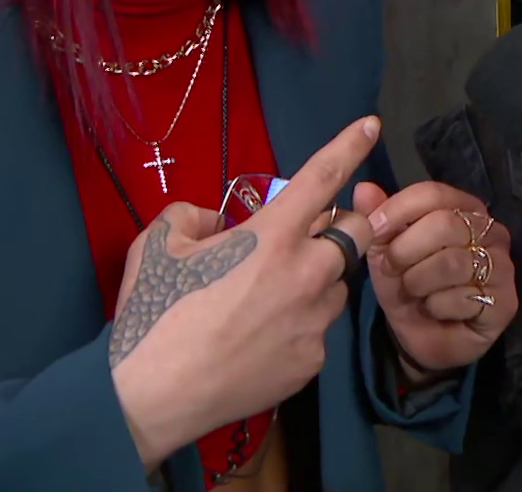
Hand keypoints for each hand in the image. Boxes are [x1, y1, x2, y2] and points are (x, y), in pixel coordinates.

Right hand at [108, 117, 380, 468]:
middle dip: (339, 228)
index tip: (372, 125)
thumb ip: (193, 217)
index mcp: (272, 237)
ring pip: (337, 285)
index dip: (350, 147)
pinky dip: (299, 326)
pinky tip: (260, 341)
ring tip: (267, 302)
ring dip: (317, 281)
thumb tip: (219, 224)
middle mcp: (307, 273)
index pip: (322, 178)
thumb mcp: (158, 245)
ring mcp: (315, 320)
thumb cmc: (153, 314)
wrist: (148, 397)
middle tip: (302, 242)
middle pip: (355, 234)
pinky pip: (319, 330)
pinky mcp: (314, 361)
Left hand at [352, 180, 517, 377]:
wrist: (420, 338)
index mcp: (464, 209)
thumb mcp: (384, 251)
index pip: (434, 194)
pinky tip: (436, 310)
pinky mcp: (506, 302)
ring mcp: (502, 266)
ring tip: (413, 292)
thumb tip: (364, 188)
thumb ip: (377, 218)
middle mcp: (491, 231)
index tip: (372, 230)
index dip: (398, 210)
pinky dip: (437, 307)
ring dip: (418, 282)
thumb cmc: (408, 286)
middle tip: (391, 269)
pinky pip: (462, 297)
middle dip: (405, 251)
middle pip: (444, 224)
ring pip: (450, 263)